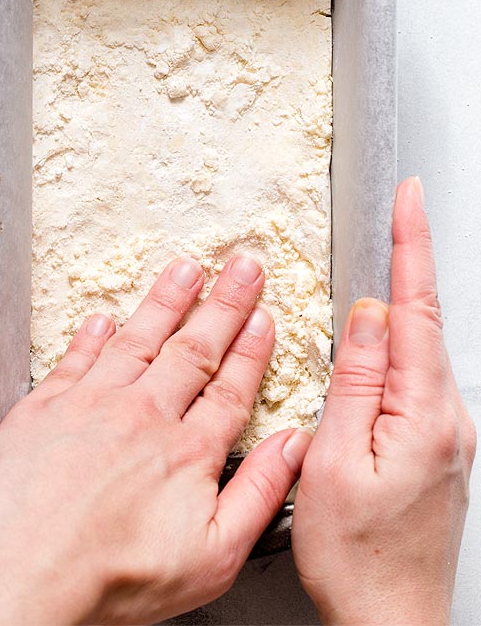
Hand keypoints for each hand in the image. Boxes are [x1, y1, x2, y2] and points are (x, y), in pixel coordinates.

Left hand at [0, 253, 310, 624]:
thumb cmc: (112, 577)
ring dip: (164, 301)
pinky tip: (105, 318)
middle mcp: (141, 415)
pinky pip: (76, 357)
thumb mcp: (213, 557)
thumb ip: (258, 495)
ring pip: (136, 339)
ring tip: (185, 270)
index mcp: (186, 452)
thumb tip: (295, 449)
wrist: (24, 569)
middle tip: (242, 267)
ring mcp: (89, 404)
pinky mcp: (43, 407)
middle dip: (222, 304)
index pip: (230, 389)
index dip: (251, 350)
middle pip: (191, 349)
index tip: (265, 318)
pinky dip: (94, 334)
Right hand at [293, 178, 474, 625]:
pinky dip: (391, 354)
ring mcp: (447, 437)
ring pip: (417, 354)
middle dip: (407, 264)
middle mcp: (449, 420)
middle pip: (423, 324)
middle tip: (394, 214)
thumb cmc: (355, 555)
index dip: (411, 246)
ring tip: (372, 278)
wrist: (389, 619)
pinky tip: (369, 353)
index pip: (416, 310)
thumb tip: (366, 315)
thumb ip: (354, 380)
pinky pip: (413, 384)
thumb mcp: (333, 458)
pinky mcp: (436, 452)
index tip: (410, 198)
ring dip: (395, 311)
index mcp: (425, 415)